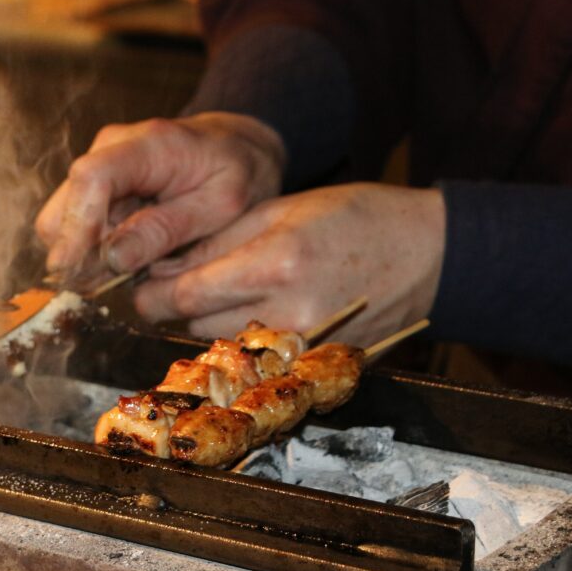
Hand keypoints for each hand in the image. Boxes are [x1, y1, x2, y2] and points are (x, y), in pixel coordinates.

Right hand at [35, 112, 285, 275]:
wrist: (237, 147)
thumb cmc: (236, 173)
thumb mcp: (219, 206)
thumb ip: (165, 230)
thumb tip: (113, 259)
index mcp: (147, 145)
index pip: (92, 178)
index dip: (76, 227)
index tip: (69, 270)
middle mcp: (110, 149)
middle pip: (63, 209)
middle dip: (82, 255)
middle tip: (122, 283)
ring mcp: (98, 166)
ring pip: (63, 225)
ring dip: (90, 256)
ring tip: (139, 264)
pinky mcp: (95, 187)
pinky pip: (77, 228)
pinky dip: (97, 250)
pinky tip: (132, 255)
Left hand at [132, 183, 446, 346]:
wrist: (430, 253)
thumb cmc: (357, 217)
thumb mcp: (282, 209)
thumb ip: (218, 240)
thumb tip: (161, 266)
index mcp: (276, 262)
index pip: (186, 296)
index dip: (153, 293)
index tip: (141, 284)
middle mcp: (288, 310)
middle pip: (197, 326)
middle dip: (177, 305)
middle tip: (178, 281)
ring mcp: (305, 343)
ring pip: (223, 343)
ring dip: (209, 321)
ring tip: (225, 290)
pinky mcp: (318, 361)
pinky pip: (257, 356)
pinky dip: (243, 337)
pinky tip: (254, 310)